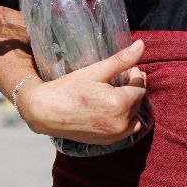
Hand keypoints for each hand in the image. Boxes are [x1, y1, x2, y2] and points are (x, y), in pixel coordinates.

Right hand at [19, 40, 148, 145]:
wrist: (44, 111)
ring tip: (120, 92)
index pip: (140, 87)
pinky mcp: (108, 141)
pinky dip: (126, 119)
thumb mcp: (96, 71)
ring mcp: (115, 135)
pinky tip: (116, 109)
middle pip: (138, 101)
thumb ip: (121, 60)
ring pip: (135, 116)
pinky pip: (127, 130)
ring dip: (132, 104)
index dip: (137, 75)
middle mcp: (121, 122)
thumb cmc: (68, 88)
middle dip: (134, 88)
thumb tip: (142, 44)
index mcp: (120, 103)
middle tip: (124, 77)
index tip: (129, 68)